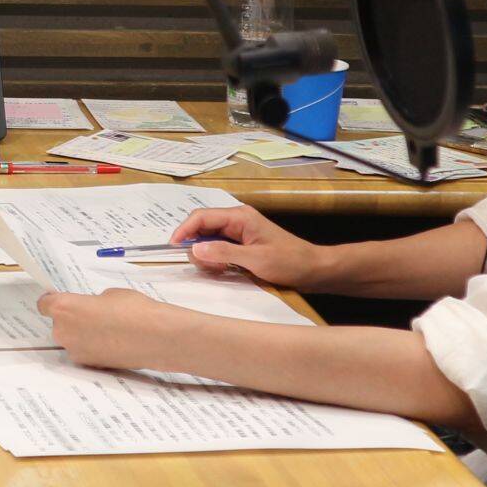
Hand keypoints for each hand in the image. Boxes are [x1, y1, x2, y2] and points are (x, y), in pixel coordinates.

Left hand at [35, 287, 163, 368]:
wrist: (156, 338)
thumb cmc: (134, 310)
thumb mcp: (110, 295)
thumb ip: (92, 302)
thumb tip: (91, 309)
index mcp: (64, 308)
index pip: (44, 304)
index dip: (53, 301)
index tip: (62, 300)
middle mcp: (63, 331)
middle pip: (58, 323)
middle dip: (72, 319)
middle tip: (93, 314)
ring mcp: (75, 351)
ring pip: (72, 338)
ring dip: (82, 334)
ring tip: (107, 329)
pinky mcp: (89, 365)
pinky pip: (84, 351)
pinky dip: (93, 347)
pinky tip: (112, 342)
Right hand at [168, 206, 326, 290]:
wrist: (314, 270)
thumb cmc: (289, 262)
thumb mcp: (255, 259)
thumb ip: (223, 253)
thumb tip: (194, 249)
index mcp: (239, 217)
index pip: (202, 217)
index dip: (184, 230)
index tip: (173, 247)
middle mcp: (237, 221)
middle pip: (203, 227)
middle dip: (196, 246)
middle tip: (204, 266)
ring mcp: (239, 233)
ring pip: (209, 239)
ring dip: (207, 255)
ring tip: (218, 270)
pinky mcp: (242, 245)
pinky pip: (219, 248)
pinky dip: (215, 259)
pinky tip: (222, 270)